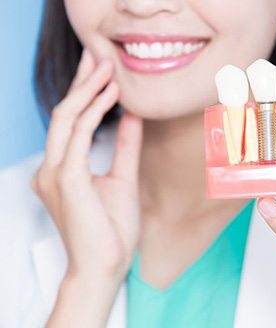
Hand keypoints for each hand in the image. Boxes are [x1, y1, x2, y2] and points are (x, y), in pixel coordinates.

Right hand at [31, 50, 142, 326]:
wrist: (106, 265)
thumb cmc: (111, 229)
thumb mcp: (122, 178)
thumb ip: (124, 146)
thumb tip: (132, 116)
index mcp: (62, 169)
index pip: (70, 122)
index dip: (84, 93)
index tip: (101, 72)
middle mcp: (51, 167)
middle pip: (64, 112)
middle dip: (82, 82)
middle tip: (98, 56)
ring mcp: (55, 172)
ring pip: (67, 117)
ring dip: (88, 89)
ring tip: (108, 67)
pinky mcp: (66, 178)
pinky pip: (78, 134)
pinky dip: (94, 110)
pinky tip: (112, 94)